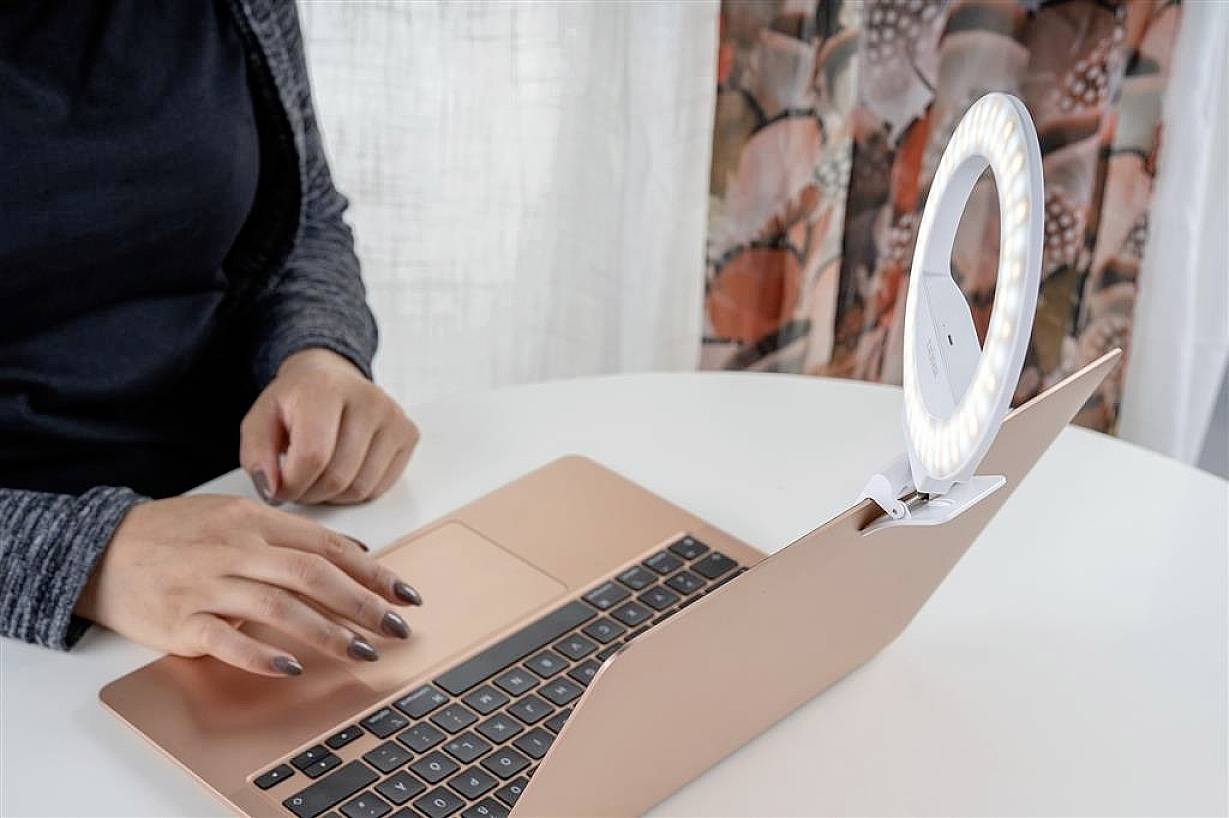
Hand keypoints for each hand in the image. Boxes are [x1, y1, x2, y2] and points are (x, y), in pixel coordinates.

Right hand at [75, 495, 422, 676]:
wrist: (100, 549)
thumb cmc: (176, 533)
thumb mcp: (235, 514)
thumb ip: (290, 533)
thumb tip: (352, 552)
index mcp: (255, 521)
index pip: (326, 547)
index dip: (371, 572)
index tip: (404, 594)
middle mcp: (237, 549)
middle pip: (312, 575)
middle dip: (362, 603)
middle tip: (396, 627)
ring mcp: (209, 585)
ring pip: (278, 606)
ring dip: (326, 632)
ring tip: (361, 651)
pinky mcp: (181, 620)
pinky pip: (226, 639)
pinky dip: (261, 654)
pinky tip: (293, 667)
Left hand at [241, 349, 417, 504]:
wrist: (330, 378)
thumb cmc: (295, 403)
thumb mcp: (260, 421)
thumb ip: (256, 456)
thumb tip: (273, 489)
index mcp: (325, 388)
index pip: (313, 456)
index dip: (291, 485)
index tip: (279, 487)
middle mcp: (368, 398)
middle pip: (338, 477)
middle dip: (310, 494)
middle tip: (297, 485)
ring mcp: (394, 416)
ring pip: (360, 488)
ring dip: (332, 496)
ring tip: (318, 477)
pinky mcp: (408, 433)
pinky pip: (380, 488)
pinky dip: (356, 492)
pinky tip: (342, 472)